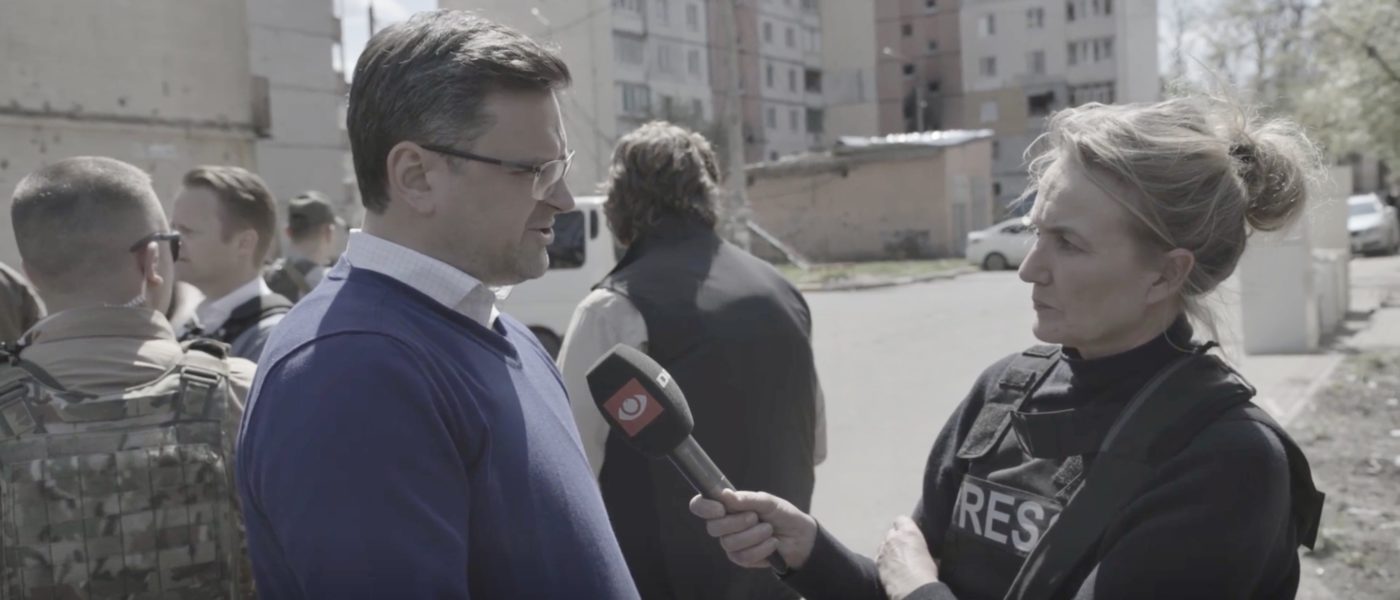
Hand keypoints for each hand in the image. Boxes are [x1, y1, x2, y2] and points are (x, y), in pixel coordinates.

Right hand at [688, 489, 817, 569]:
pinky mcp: (741, 558)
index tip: (720, 508)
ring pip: (729, 543)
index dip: (704, 507)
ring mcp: (731, 543)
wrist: (799, 536)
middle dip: (737, 522)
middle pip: (713, 527)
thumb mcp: (767, 502)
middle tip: (755, 517)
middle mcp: (724, 524)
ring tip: (769, 529)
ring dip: (753, 535)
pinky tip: (772, 543)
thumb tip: (724, 495)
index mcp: (727, 506)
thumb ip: (746, 499)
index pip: (701, 506)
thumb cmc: (781, 514)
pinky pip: (743, 556)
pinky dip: (761, 548)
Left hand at [877, 516, 939, 599]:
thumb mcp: (929, 556)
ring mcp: (882, 549)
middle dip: (896, 538)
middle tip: (903, 549)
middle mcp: (893, 537)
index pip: (902, 519)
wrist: (912, 588)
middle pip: (891, 532)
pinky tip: (889, 567)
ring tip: (895, 560)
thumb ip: (920, 548)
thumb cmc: (926, 572)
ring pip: (883, 544)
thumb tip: (921, 553)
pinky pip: (879, 556)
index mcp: (909, 532)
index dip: (904, 525)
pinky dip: (883, 560)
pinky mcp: (876, 562)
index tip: (908, 533)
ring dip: (888, 549)